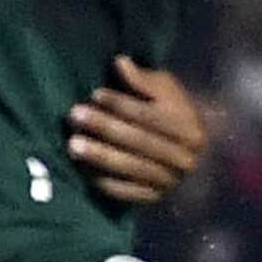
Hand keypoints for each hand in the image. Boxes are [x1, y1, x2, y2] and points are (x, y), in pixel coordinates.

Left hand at [68, 57, 213, 205]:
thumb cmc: (170, 112)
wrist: (187, 152)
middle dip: (104, 127)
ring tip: (72, 145)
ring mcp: (169, 182)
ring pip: (130, 168)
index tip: (95, 94)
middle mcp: (184, 160)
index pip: (150, 116)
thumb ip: (143, 80)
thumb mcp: (164, 90)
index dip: (121, 104)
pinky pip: (125, 192)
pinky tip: (82, 169)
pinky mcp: (153, 199)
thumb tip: (120, 63)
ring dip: (99, 157)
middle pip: (139, 142)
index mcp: (189, 130)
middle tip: (74, 115)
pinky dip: (103, 181)